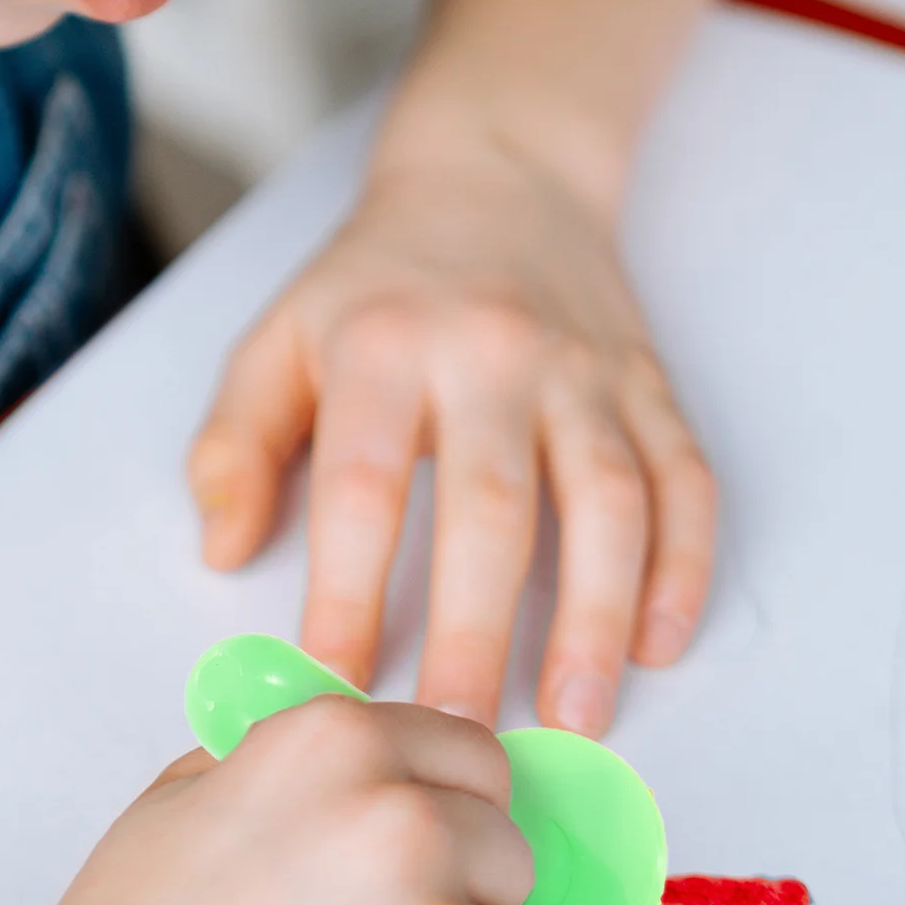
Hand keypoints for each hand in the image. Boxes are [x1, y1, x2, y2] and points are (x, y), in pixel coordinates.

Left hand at [189, 133, 717, 735]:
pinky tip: (660, 643)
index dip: (346, 595)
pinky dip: (683, 564)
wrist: (497, 171)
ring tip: (578, 719)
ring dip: (597, 617)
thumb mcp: (275, 340)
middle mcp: (489, 356)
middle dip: (477, 632)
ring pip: (609, 501)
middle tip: (457, 734)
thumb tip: (221, 554)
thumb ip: (234, 444)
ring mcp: (582, 370)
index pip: (361, 489)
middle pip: (491, 509)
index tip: (335, 686)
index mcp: (381, 350)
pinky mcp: (647, 384)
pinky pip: (684, 478)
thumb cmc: (370, 283)